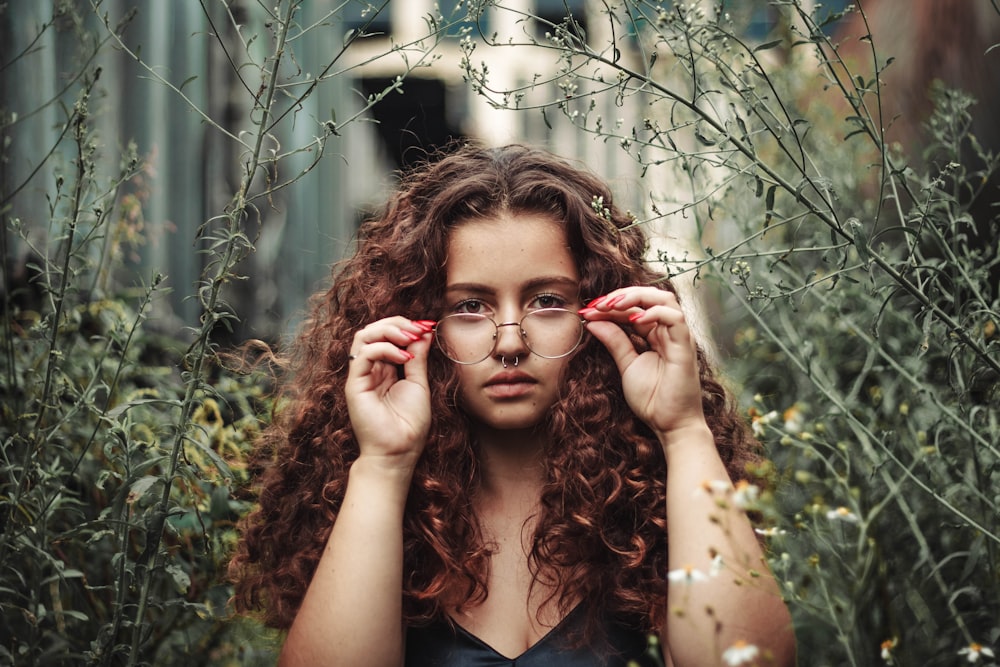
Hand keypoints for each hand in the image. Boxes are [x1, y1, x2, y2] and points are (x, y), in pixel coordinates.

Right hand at [344, 317, 434, 469]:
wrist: (399, 451)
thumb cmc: (409, 424)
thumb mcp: (418, 383)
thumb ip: (418, 357)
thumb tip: (424, 333)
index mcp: (384, 369)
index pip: (387, 335)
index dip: (405, 325)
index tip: (428, 326)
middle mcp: (370, 369)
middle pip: (373, 330)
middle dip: (397, 323)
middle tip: (419, 328)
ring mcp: (361, 376)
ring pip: (364, 336)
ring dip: (389, 330)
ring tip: (410, 338)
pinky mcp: (354, 385)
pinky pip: (363, 355)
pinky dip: (384, 348)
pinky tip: (403, 358)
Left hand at [579, 287, 706, 442]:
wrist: (670, 425)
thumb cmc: (653, 399)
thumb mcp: (626, 365)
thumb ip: (614, 341)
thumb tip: (593, 321)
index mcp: (655, 335)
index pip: (634, 308)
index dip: (611, 305)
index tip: (587, 309)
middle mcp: (668, 332)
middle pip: (650, 296)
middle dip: (622, 295)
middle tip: (597, 303)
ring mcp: (679, 338)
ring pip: (664, 299)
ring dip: (636, 296)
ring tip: (613, 305)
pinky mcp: (685, 347)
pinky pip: (675, 318)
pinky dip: (654, 313)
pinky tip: (633, 319)